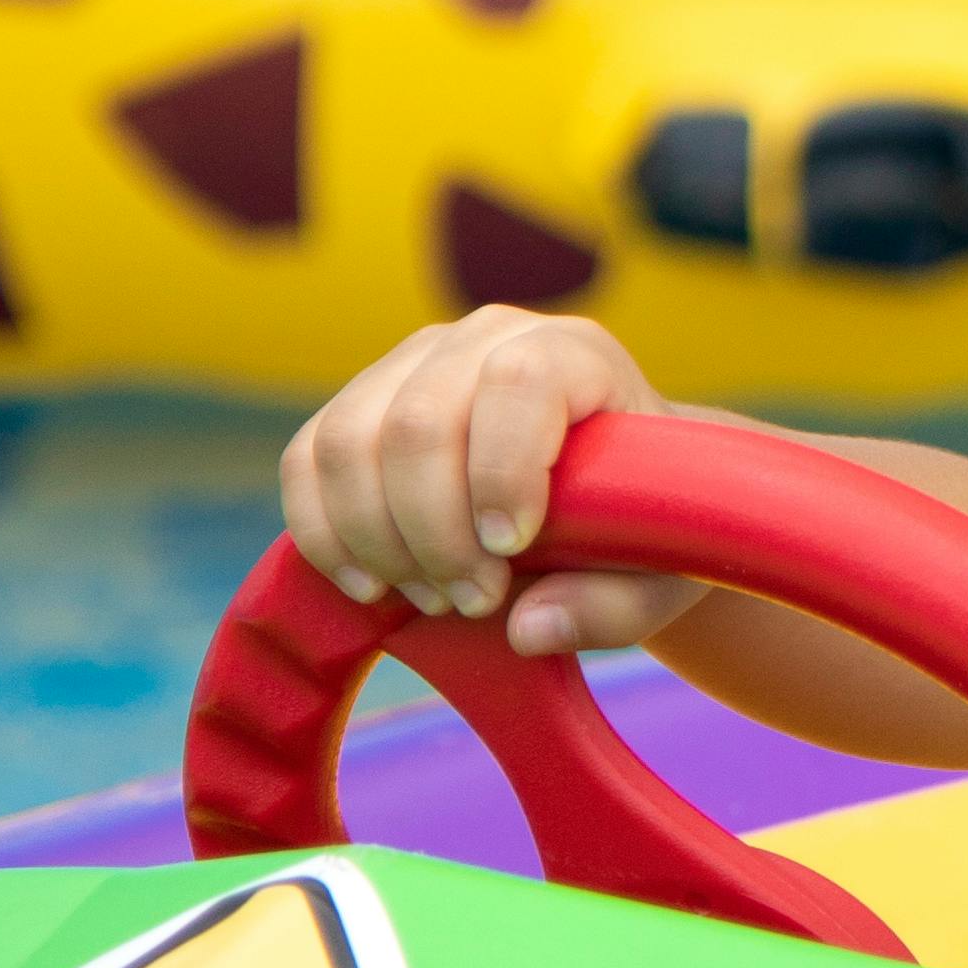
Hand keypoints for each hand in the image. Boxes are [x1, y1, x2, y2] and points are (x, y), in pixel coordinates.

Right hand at [278, 306, 710, 654]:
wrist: (607, 499)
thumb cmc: (641, 528)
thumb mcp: (661, 575)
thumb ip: (615, 606)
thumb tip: (527, 628)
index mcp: (574, 354)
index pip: (519, 382)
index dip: (502, 471)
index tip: (511, 549)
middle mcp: (485, 339)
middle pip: (418, 423)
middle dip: (434, 533)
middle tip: (475, 600)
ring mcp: (411, 365)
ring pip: (349, 444)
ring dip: (379, 541)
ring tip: (434, 599)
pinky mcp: (357, 406)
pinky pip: (306, 462)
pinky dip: (325, 536)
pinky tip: (372, 588)